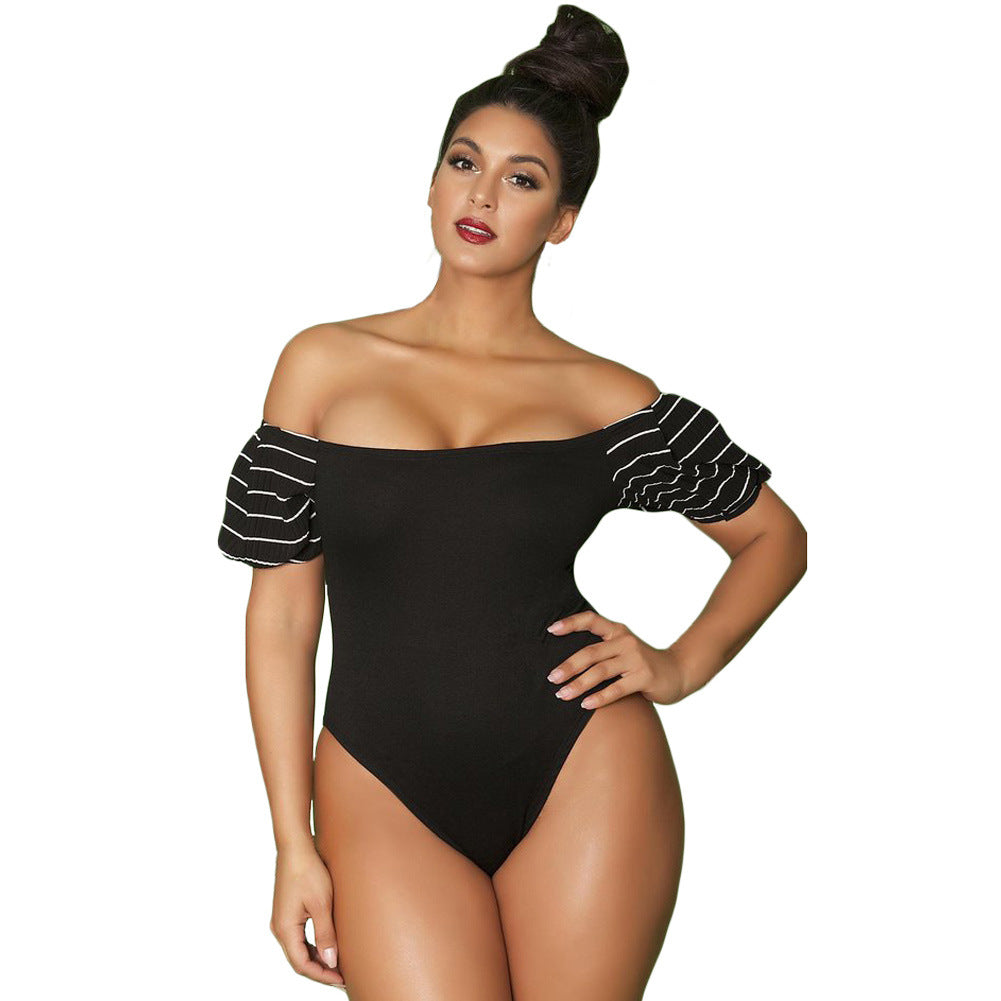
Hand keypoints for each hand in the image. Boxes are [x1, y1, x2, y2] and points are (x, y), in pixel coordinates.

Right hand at [271, 843, 346, 988]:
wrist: (295, 846)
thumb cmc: (309, 871)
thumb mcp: (321, 904)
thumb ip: (325, 935)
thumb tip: (331, 962)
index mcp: (285, 929)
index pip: (302, 965)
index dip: (322, 975)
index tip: (342, 980)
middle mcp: (280, 928)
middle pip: (299, 960)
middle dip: (321, 970)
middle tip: (343, 977)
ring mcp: (282, 920)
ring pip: (299, 949)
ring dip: (317, 959)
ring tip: (339, 965)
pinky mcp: (287, 912)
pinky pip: (299, 937)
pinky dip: (313, 946)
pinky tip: (328, 946)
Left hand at [546, 610, 688, 707]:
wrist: (678, 672)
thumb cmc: (642, 665)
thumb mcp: (623, 650)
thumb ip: (602, 651)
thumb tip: (566, 663)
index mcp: (617, 631)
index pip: (591, 620)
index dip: (571, 623)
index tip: (551, 630)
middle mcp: (625, 641)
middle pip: (591, 652)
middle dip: (568, 666)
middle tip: (551, 678)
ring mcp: (636, 658)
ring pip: (601, 671)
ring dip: (579, 684)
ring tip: (562, 694)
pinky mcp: (645, 677)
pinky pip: (617, 688)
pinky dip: (599, 697)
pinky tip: (585, 705)